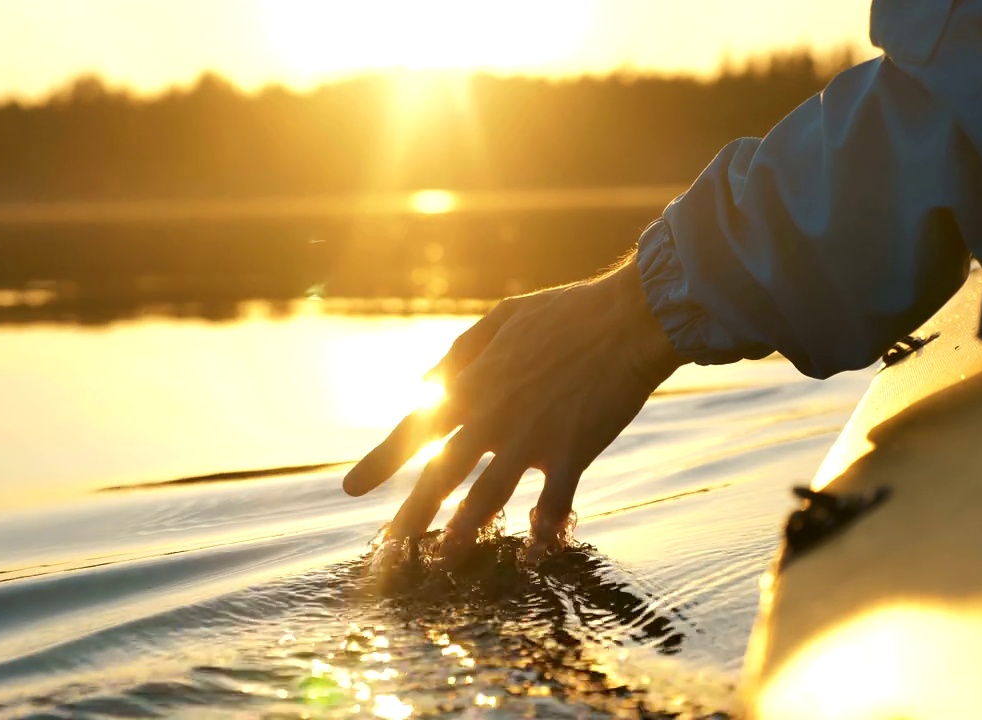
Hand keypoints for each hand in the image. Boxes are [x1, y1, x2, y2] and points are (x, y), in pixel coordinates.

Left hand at [343, 255, 685, 564]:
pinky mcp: (572, 451)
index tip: (351, 489)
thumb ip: (460, 352)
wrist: (630, 318)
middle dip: (413, 514)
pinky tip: (533, 554)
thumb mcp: (504, 318)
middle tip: (389, 548)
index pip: (415, 429)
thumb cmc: (568, 312)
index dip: (380, 461)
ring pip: (488, 495)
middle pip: (442, 473)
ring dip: (464, 531)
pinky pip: (553, 503)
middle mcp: (493, 415)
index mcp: (474, 383)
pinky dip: (542, 530)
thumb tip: (422, 382)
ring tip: (443, 560)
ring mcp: (531, 437)